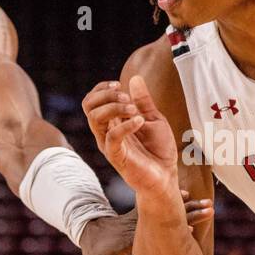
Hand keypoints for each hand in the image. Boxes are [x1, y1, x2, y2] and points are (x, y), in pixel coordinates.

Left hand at [78, 192, 214, 254]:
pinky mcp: (142, 213)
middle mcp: (139, 224)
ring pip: (166, 208)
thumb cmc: (96, 252)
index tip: (190, 229)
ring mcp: (141, 217)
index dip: (173, 229)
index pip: (155, 232)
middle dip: (189, 213)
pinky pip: (160, 205)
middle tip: (209, 209)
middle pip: (166, 216)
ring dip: (187, 205)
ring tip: (207, 204)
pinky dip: (175, 201)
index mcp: (132, 237)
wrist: (90, 230)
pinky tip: (190, 196)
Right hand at [83, 74, 180, 197]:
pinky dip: (125, 124)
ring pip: (95, 119)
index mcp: (112, 122)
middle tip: (127, 98)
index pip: (92, 101)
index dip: (101, 88)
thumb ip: (143, 101)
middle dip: (106, 95)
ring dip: (114, 107)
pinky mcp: (116, 156)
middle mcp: (106, 132)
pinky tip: (140, 121)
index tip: (119, 85)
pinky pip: (111, 137)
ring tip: (134, 109)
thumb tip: (134, 78)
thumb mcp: (153, 119)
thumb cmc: (158, 150)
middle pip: (88, 106)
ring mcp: (109, 144)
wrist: (166, 176)